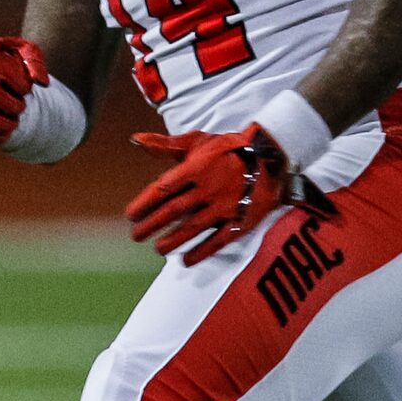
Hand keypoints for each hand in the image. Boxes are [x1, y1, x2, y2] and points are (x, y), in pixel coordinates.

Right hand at [0, 37, 50, 150]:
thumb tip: (42, 83)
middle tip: (13, 100)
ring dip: (11, 123)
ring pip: (1, 124)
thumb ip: (34, 59)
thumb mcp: (14, 47)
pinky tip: (1, 130)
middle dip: (19, 106)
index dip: (25, 87)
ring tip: (9, 115)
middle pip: (14, 107)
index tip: (17, 82)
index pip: (22, 86)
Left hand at [126, 125, 296, 262]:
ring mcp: (224, 206)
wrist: (270, 157)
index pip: (162, 189)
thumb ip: (165, 144)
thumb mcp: (197, 141)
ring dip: (172, 241)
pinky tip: (186, 261)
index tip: (131, 215)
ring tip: (158, 249)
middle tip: (136, 235)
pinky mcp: (239, 220)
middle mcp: (207, 189)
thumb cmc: (229, 149)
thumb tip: (136, 139)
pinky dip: (201, 252)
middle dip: (151, 226)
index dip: (143, 204)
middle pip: (172, 211)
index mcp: (195, 168)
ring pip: (192, 229)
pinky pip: (217, 241)